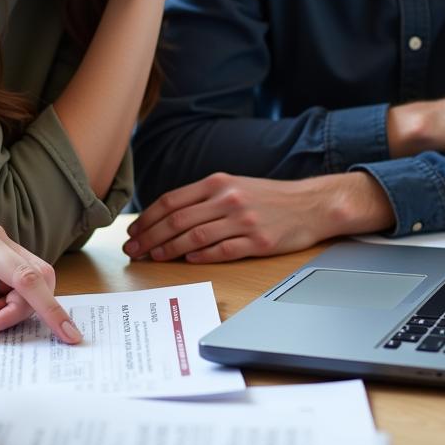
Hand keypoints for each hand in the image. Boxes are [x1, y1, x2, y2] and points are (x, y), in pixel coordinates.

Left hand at [0, 220, 81, 343]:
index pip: (27, 277)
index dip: (49, 307)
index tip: (67, 333)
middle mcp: (0, 242)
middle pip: (39, 279)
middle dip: (23, 310)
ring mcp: (3, 252)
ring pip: (31, 288)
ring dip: (10, 311)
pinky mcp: (1, 264)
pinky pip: (16, 291)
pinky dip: (3, 308)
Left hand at [124, 172, 393, 261]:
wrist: (311, 204)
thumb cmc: (268, 197)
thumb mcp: (233, 186)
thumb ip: (203, 198)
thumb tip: (168, 216)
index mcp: (218, 183)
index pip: (172, 200)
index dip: (148, 218)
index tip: (133, 231)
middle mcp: (227, 199)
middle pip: (177, 219)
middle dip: (150, 236)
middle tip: (133, 249)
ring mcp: (243, 220)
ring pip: (195, 236)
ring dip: (169, 249)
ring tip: (152, 257)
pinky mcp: (258, 241)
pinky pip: (222, 250)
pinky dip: (201, 257)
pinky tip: (186, 261)